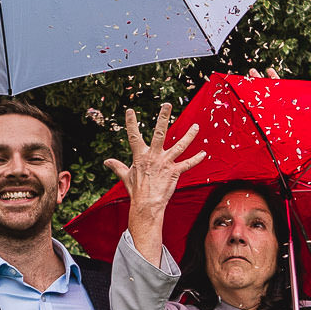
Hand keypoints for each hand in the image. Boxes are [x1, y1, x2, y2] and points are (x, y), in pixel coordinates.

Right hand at [101, 103, 205, 263]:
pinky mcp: (174, 172)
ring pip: (180, 146)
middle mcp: (154, 156)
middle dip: (163, 118)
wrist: (147, 205)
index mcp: (140, 156)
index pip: (134, 136)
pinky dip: (196, 159)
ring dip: (189, 136)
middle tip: (167, 104)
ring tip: (196, 126)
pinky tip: (204, 153)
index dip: (131, 123)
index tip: (130, 110)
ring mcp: (165, 163)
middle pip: (159, 133)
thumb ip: (117, 166)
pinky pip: (187, 164)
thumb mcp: (125, 177)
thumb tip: (106, 162)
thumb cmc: (136, 191)